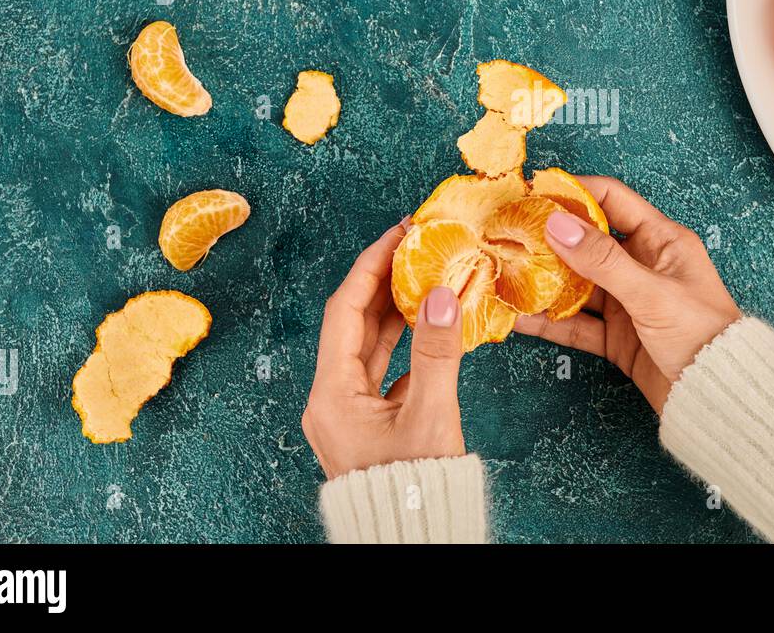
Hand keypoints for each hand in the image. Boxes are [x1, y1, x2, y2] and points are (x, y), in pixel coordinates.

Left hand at [302, 222, 467, 478]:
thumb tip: (441, 295)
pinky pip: (383, 369)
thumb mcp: (429, 417)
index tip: (397, 233)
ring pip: (369, 346)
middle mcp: (332, 400)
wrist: (413, 539)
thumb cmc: (415, 491)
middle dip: (384, 281)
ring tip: (424, 274)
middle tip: (414, 245)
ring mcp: (349, 413)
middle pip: (353, 324)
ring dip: (396, 310)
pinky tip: (429, 325)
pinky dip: (406, 343)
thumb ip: (436, 352)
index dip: (371, 265)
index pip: (344, 310)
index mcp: (332, 395)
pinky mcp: (370, 425)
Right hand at [515, 177, 741, 411]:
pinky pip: (576, 324)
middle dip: (548, 241)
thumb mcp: (651, 292)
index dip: (574, 193)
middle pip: (586, 243)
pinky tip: (520, 317)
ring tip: (505, 276)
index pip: (611, 200)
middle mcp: (641, 265)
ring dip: (543, 283)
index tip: (535, 193)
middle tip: (508, 236)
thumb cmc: (702, 334)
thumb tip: (556, 224)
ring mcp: (626, 301)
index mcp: (660, 240)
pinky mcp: (616, 336)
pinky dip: (549, 322)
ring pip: (576, 285)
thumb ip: (603, 261)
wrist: (718, 395)